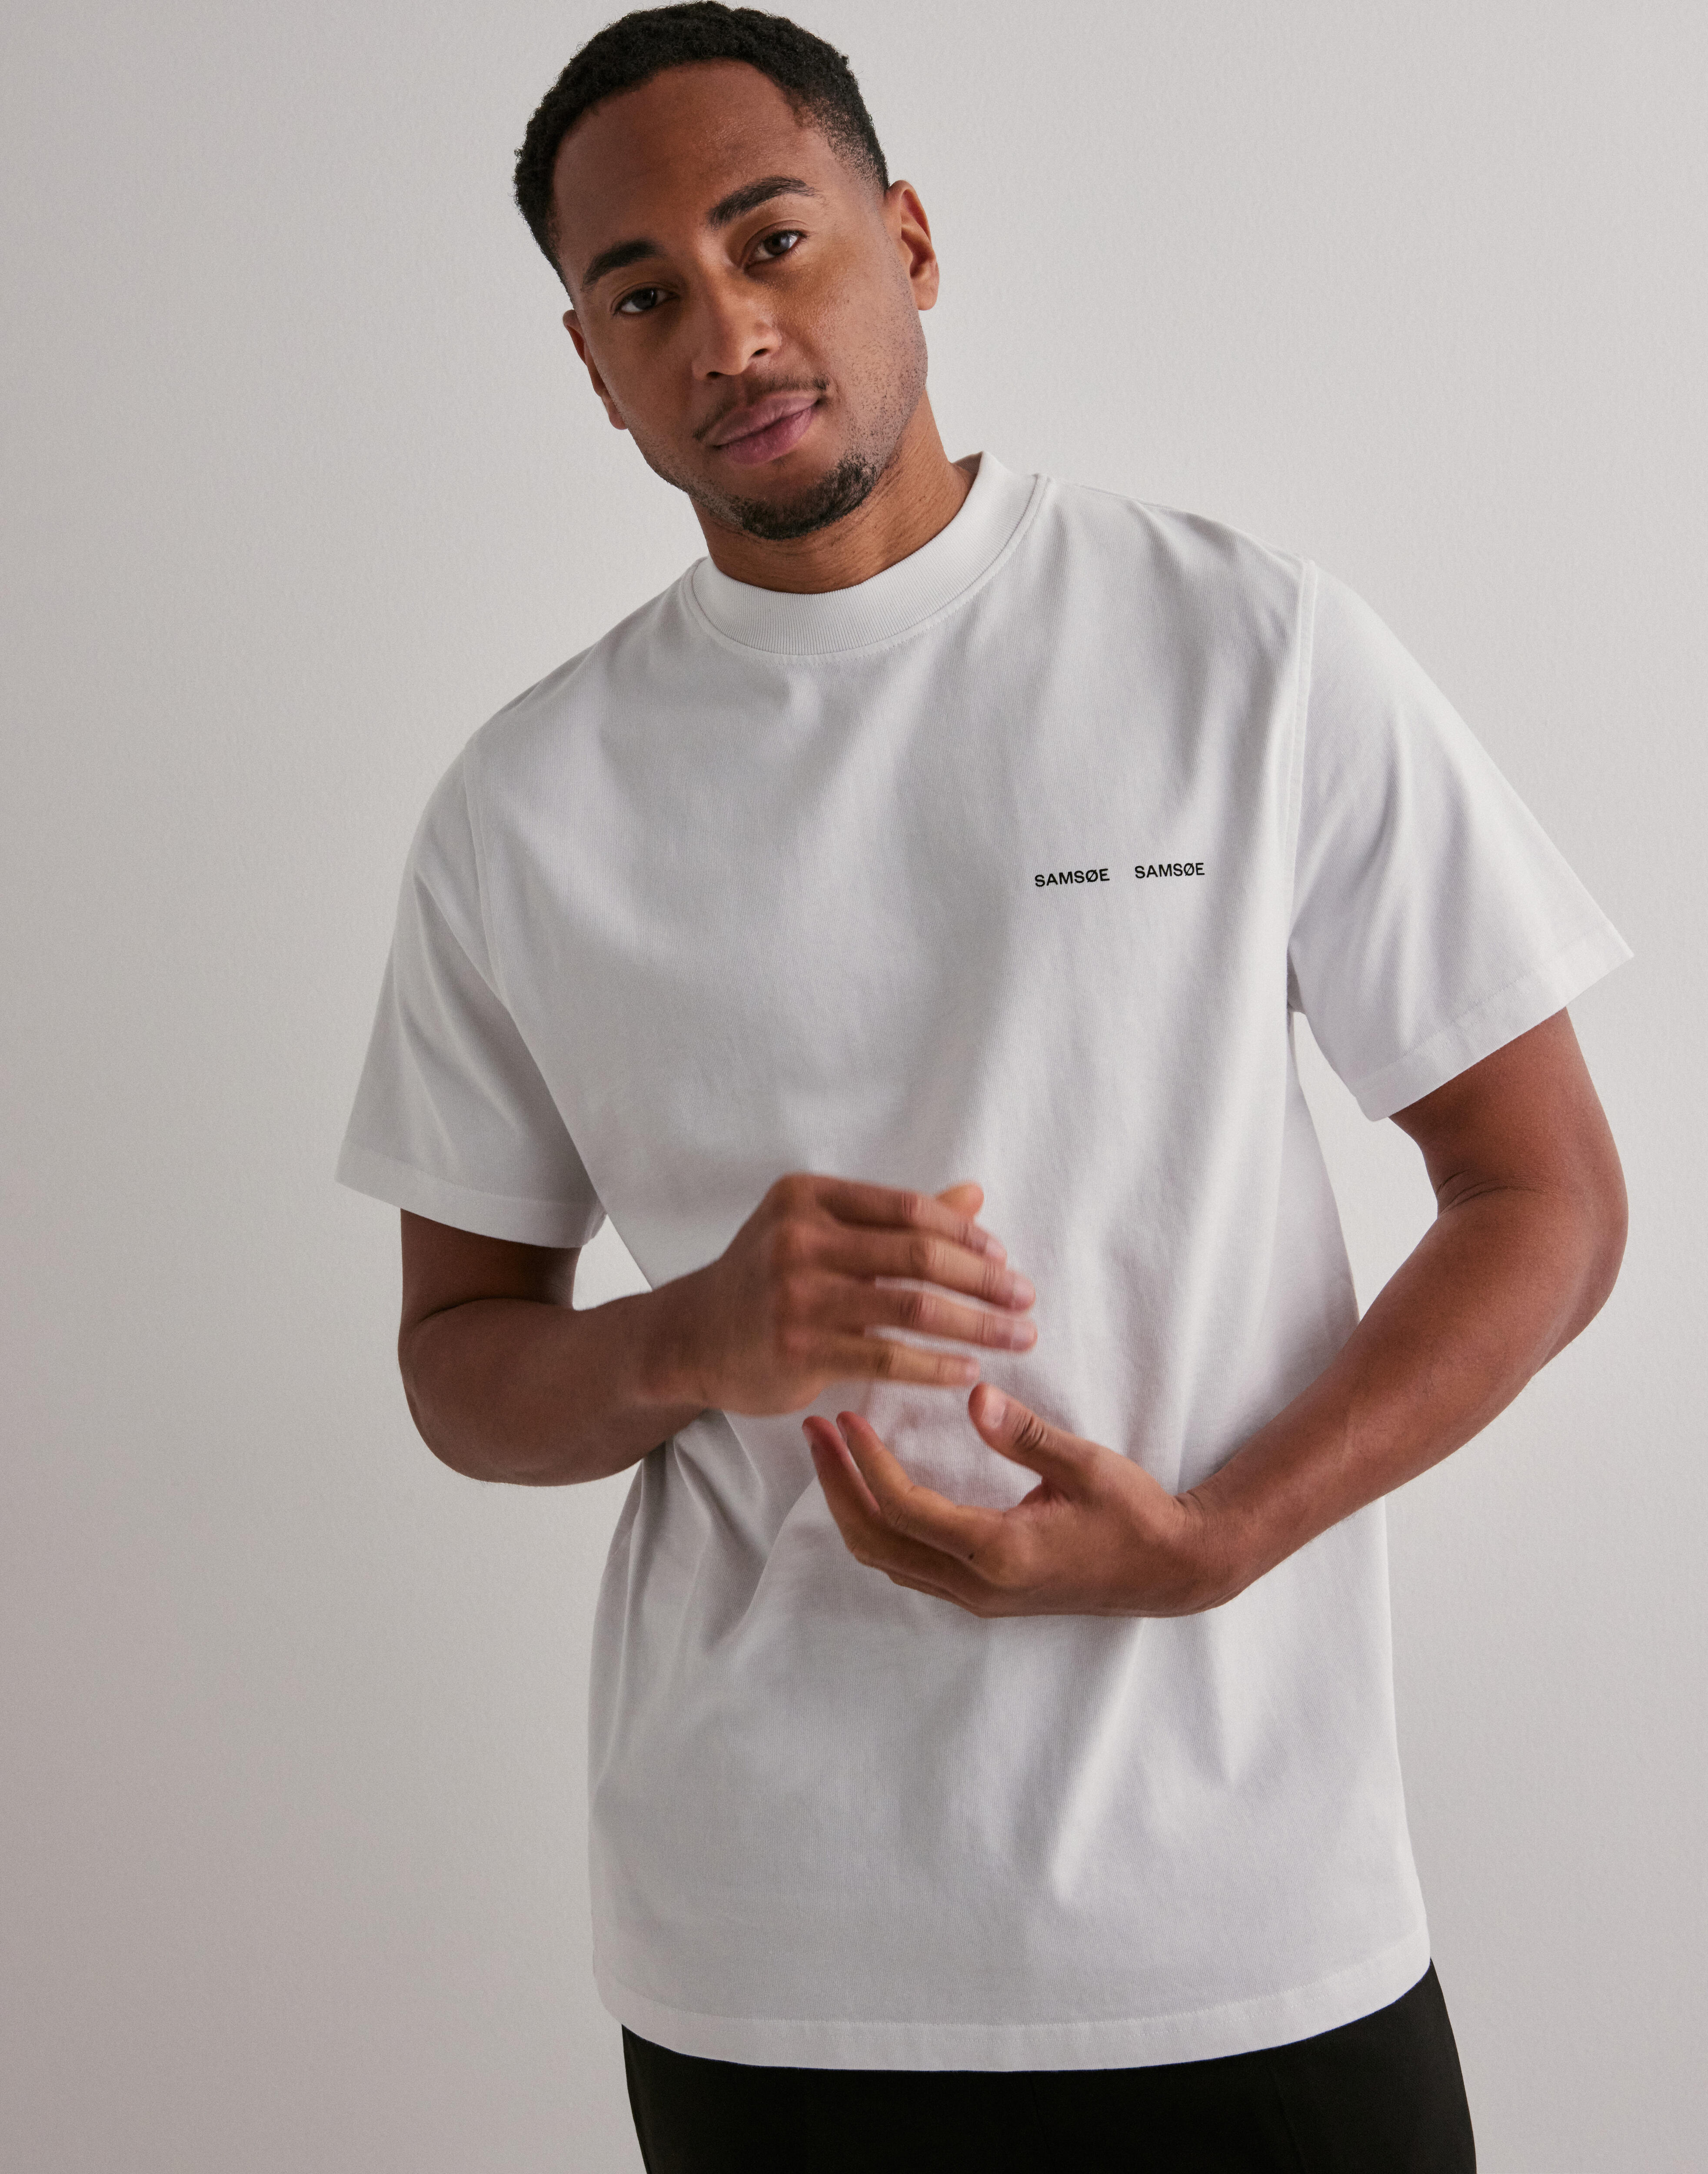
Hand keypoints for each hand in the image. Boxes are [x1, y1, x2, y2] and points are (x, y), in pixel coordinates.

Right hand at [671, 1175, 1036, 1417]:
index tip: (1003, 1257)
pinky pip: (886, 1357)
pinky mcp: (797, 1349)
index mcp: (808, 1197)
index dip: (965, 1233)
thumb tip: (974, 1197)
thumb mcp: (817, 1230)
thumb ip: (891, 1217)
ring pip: (911, 1306)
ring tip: (1017, 1337)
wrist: (690, 1337)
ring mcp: (796, 1294)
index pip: (907, 1207)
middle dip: (984, 1278)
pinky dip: (935, 1365)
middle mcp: (800, 1238)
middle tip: (1026, 1298)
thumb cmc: (765, 1279)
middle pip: (918, 1253)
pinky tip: (968, 1372)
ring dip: (976, 1324)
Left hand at [804, 1384, 1236, 1616]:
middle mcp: (978, 1585)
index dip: (866, 1463)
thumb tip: (975, 1398)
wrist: (1170, 1570)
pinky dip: (876, 1524)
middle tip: (815, 1431)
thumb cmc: (1135, 1514)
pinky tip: (870, 1484)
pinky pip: (907, 1564)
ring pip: (885, 1558)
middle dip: (836, 1485)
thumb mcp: (1087, 1466)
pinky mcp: (980, 1594)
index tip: (845, 1417)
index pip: (905, 1509)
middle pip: (876, 1540)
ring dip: (850, 1505)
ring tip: (831, 1451)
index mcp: (1000, 1552)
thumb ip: (1028, 1435)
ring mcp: (976, 1596)